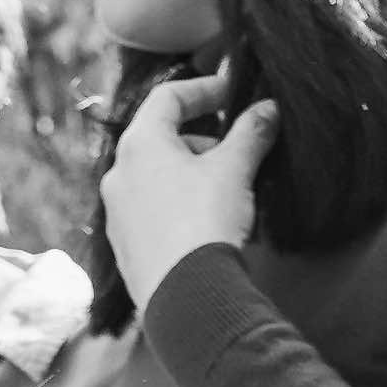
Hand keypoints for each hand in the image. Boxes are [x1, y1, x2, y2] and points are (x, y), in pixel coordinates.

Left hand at [99, 66, 276, 312]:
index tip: (231, 92)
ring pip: (158, 179)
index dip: (204, 89)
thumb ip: (252, 132)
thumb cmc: (205, 222)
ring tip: (229, 191)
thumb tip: (268, 108)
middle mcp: (118, 175)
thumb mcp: (235, 169)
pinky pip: (154, 213)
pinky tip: (210, 224)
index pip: (167, 97)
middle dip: (203, 140)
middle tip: (237, 149)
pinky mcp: (126, 248)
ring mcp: (118, 214)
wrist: (185, 297)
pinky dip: (181, 206)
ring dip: (193, 175)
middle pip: (162, 140)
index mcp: (139, 144)